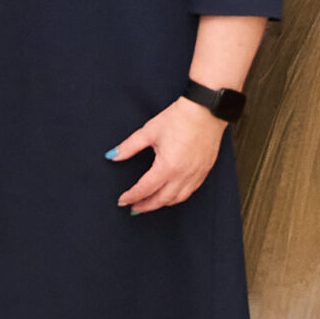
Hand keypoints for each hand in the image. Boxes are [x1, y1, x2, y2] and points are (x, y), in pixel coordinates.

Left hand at [108, 97, 227, 213]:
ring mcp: (196, 174)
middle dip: (145, 206)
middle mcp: (183, 175)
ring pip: (177, 199)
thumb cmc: (180, 118)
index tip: (122, 200)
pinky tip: (171, 194)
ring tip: (150, 203)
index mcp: (167, 166)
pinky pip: (191, 191)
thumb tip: (113, 156)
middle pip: (161, 200)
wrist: (206, 110)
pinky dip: (178, 196)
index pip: (145, 189)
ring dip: (162, 203)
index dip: (131, 197)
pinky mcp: (205, 170)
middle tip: (134, 208)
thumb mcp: (149, 131)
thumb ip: (129, 147)